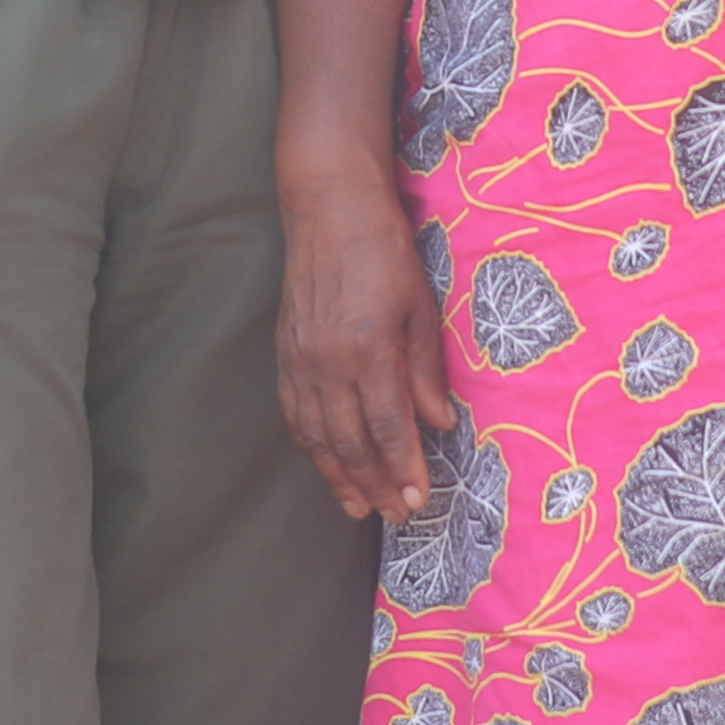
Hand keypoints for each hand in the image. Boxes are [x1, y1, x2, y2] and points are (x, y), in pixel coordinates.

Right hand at [274, 160, 460, 522]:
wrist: (329, 209)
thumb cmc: (385, 251)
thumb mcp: (421, 307)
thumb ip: (426, 371)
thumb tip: (440, 424)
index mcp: (369, 349)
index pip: (388, 428)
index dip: (403, 470)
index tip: (418, 500)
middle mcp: (328, 362)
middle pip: (351, 443)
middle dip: (375, 485)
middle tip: (396, 515)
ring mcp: (300, 360)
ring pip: (318, 436)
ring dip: (339, 477)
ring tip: (358, 508)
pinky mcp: (284, 353)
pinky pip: (295, 414)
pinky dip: (310, 447)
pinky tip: (325, 465)